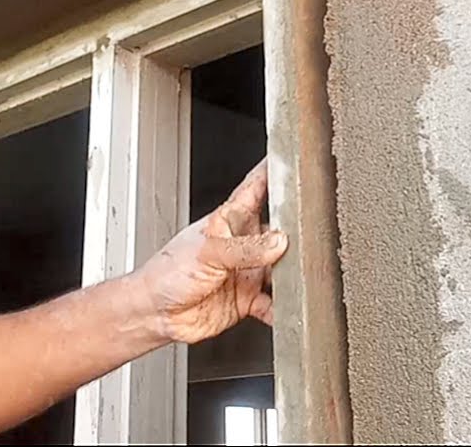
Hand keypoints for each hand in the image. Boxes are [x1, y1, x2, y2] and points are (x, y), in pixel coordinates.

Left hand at [135, 158, 287, 344]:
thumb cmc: (167, 272)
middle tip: (316, 233)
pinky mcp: (248, 299)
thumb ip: (246, 248)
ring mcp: (246, 271)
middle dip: (296, 231)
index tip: (295, 157)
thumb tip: (279, 241)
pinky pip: (273, 303)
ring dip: (292, 273)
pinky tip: (288, 309)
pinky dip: (282, 308)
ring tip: (305, 274)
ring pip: (281, 268)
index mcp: (229, 220)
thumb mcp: (208, 251)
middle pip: (279, 230)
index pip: (256, 187)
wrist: (154, 312)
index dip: (273, 171)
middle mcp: (242, 244)